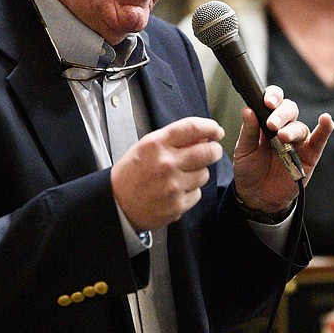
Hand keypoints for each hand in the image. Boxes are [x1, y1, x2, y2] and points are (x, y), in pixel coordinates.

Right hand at [111, 117, 223, 231]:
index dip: (210, 127)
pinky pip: (197, 193)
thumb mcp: (146, 147)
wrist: (117, 205)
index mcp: (156, 144)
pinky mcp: (177, 204)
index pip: (192, 128)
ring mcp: (173, 185)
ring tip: (182, 176)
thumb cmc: (131, 175)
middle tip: (212, 151)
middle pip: (208, 152)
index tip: (216, 130)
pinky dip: (190, 191)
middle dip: (214, 150)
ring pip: (205, 174)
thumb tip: (201, 136)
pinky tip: (176, 191)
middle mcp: (166, 163)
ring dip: (199, 173)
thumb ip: (172, 139)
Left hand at [231, 85, 333, 214]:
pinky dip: (325, 130)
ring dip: (292, 129)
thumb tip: (248, 109)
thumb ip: (248, 131)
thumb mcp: (244, 150)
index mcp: (267, 121)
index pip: (274, 101)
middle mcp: (285, 127)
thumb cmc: (250, 170)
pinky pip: (319, 140)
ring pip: (300, 127)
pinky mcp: (309, 155)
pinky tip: (326, 120)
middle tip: (271, 124)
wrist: (257, 197)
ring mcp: (298, 141)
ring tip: (282, 136)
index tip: (266, 102)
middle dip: (281, 114)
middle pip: (289, 110)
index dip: (272, 97)